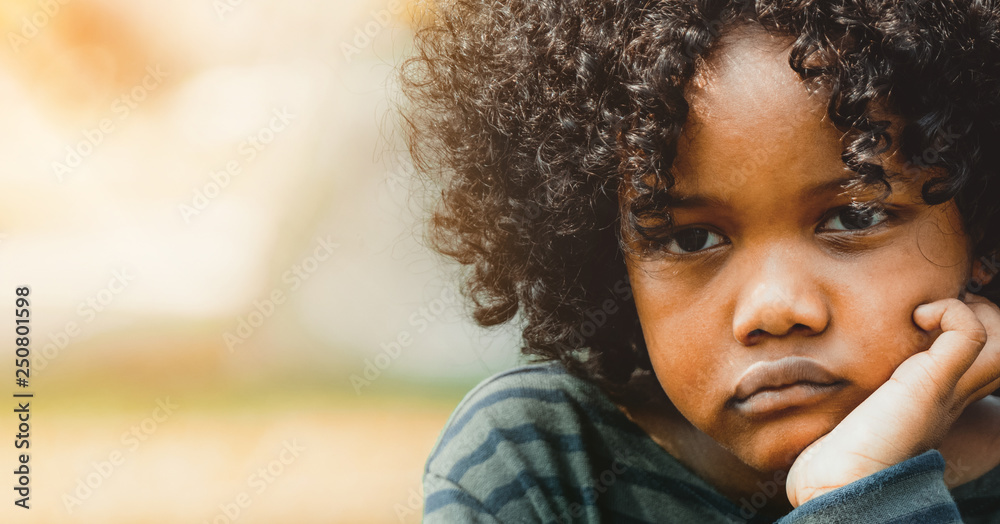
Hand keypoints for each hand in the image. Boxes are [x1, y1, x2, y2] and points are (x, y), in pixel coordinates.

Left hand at [784, 293, 999, 506]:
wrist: (839, 484)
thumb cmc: (835, 454)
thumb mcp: (856, 410)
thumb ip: (858, 394)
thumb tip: (814, 370)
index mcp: (937, 402)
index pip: (980, 364)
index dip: (965, 331)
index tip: (922, 319)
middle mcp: (952, 397)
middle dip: (980, 317)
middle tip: (930, 312)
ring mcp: (946, 390)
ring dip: (973, 312)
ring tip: (928, 313)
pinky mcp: (931, 384)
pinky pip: (971, 334)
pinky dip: (952, 312)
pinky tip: (917, 318)